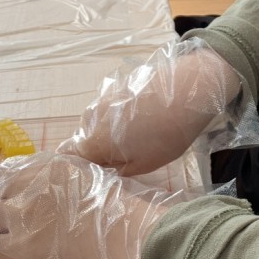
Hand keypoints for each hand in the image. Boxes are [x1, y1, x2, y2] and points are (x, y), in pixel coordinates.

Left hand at [0, 152, 185, 258]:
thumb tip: (45, 190)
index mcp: (47, 165)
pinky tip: (2, 258)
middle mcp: (28, 186)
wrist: (133, 238)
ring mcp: (21, 218)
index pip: (4, 169)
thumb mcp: (90, 177)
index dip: (0, 186)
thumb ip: (61, 178)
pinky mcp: (20, 251)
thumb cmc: (123, 211)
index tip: (6, 198)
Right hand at [64, 38, 245, 175]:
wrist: (188, 91)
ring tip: (140, 135)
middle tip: (126, 156)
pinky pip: (112, 105)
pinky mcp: (118, 85)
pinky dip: (122, 113)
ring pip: (99, 120)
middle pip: (85, 138)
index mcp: (94, 141)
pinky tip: (145, 117)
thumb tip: (101, 173)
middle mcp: (91, 117)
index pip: (70, 157)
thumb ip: (115, 171)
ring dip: (112, 129)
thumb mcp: (143, 164)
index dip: (82, 166)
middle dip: (100, 148)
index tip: (97, 171)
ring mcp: (104, 97)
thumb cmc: (166, 135)